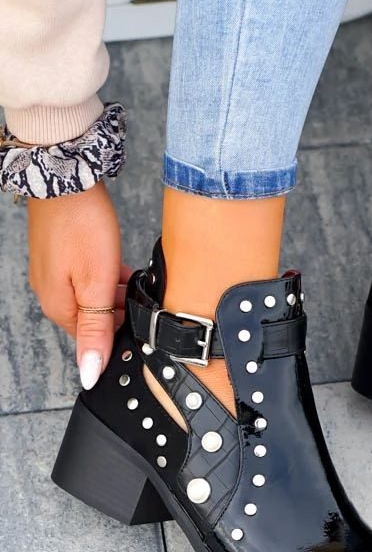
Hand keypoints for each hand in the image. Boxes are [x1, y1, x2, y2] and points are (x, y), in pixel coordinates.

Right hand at [27, 181, 132, 388]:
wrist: (65, 178)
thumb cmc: (82, 226)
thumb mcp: (96, 284)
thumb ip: (96, 330)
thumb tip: (89, 372)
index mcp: (59, 308)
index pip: (93, 340)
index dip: (120, 332)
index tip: (140, 319)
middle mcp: (52, 294)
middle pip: (95, 318)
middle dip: (120, 310)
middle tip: (139, 293)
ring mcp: (55, 274)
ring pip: (94, 296)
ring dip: (115, 291)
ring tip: (132, 276)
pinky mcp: (62, 256)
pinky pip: (90, 277)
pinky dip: (108, 275)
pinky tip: (121, 264)